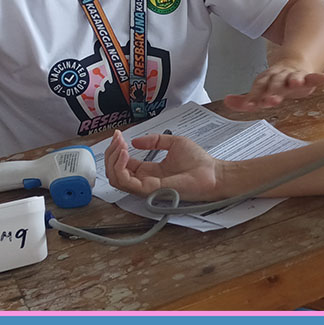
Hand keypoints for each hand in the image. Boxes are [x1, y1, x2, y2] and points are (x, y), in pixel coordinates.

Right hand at [105, 129, 223, 199]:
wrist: (213, 173)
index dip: (116, 150)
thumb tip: (136, 141)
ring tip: (120, 145)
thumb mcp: (173, 143)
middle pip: (114, 172)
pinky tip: (125, 152)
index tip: (118, 135)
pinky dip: (120, 166)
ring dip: (113, 159)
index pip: (123, 165)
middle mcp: (145, 180)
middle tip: (117, 139)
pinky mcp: (150, 189)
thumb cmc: (199, 162)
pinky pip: (125, 181)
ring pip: (115, 178)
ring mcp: (146, 186)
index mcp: (149, 171)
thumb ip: (155, 141)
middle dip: (111, 153)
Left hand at [223, 61, 323, 110]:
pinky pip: (315, 77)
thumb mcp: (262, 89)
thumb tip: (227, 102)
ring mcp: (295, 75)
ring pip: (294, 77)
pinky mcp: (309, 77)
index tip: (250, 105)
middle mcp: (280, 77)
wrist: (296, 62)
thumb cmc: (278, 81)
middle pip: (276, 83)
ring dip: (295, 79)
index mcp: (267, 80)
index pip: (259, 87)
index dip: (254, 95)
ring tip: (296, 83)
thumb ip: (245, 99)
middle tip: (269, 100)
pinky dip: (320, 78)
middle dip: (273, 91)